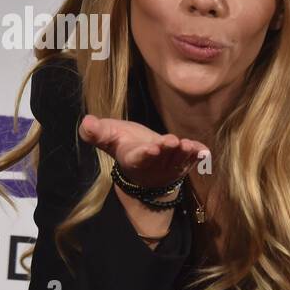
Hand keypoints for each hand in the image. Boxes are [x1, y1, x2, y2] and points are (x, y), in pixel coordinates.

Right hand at [78, 115, 208, 190]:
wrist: (144, 167)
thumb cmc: (125, 146)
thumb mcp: (109, 138)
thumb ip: (97, 132)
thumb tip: (86, 121)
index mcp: (133, 158)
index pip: (138, 157)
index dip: (145, 153)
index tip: (152, 148)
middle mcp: (152, 165)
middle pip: (161, 158)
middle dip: (166, 151)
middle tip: (172, 142)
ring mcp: (169, 167)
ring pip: (177, 161)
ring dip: (183, 154)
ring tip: (188, 146)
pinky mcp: (183, 164)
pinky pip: (191, 161)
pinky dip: (197, 156)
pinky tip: (203, 151)